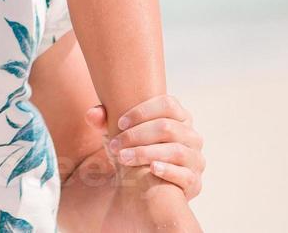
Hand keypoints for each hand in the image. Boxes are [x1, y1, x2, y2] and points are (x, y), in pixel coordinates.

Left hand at [60, 94, 204, 231]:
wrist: (144, 183)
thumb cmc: (132, 147)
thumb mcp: (117, 133)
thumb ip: (103, 120)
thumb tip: (92, 114)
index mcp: (179, 117)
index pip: (168, 104)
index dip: (142, 112)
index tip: (119, 123)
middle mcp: (191, 135)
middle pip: (167, 127)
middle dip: (137, 135)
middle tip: (114, 145)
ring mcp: (196, 158)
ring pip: (175, 150)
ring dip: (146, 153)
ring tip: (124, 157)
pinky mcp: (194, 181)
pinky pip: (185, 174)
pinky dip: (168, 170)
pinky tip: (151, 169)